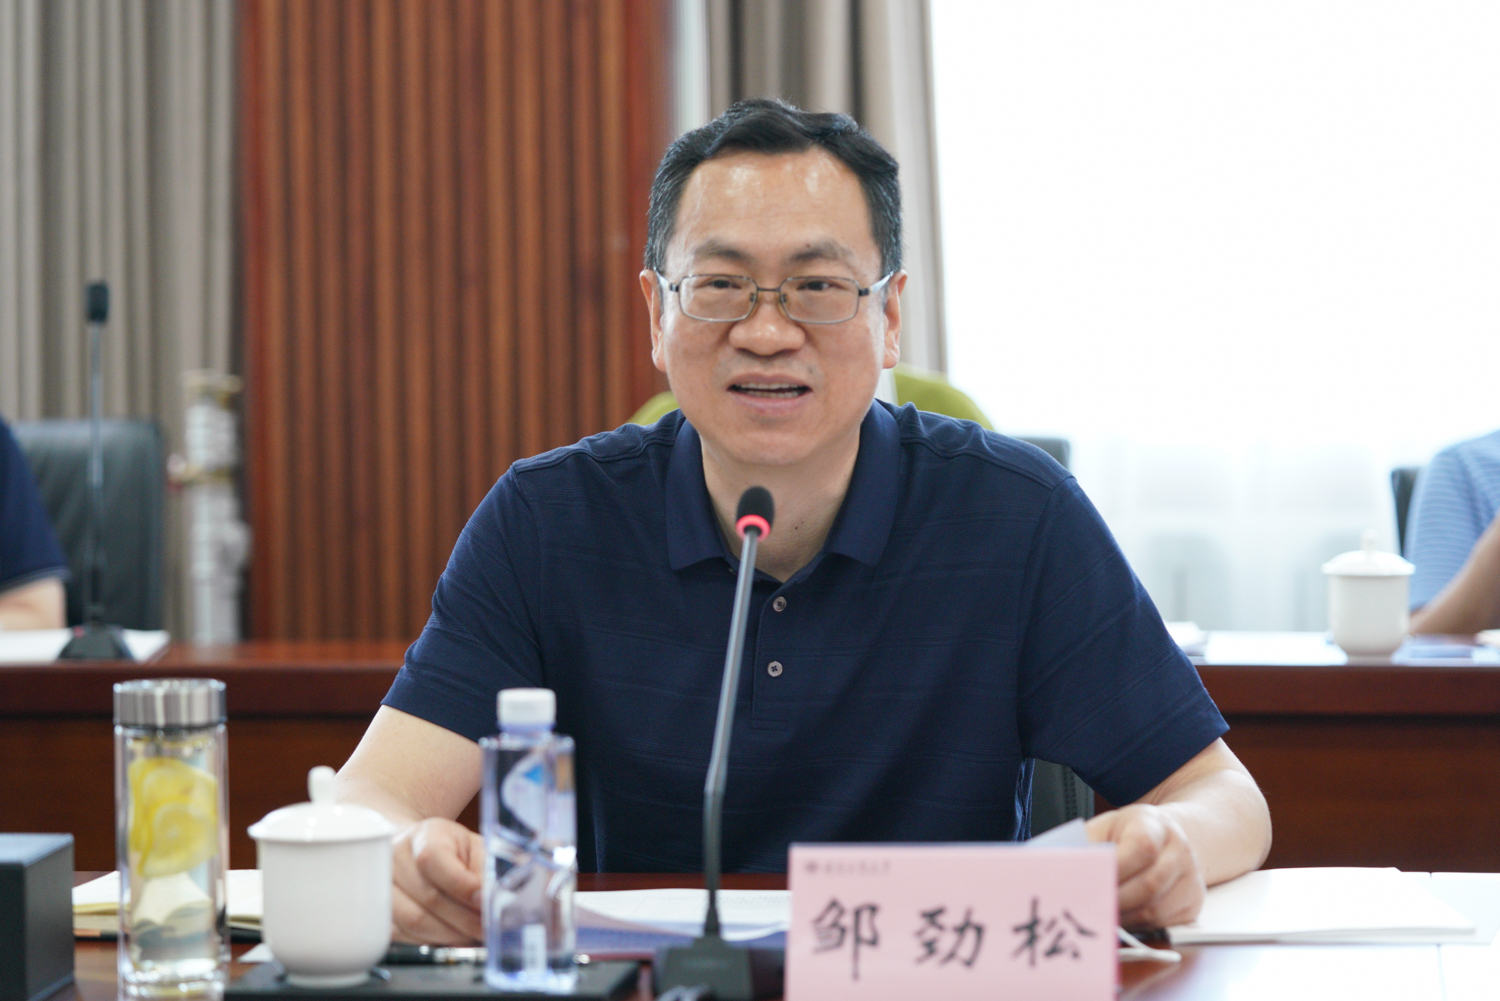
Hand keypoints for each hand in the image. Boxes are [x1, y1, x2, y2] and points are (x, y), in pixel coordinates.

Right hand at [391, 817, 484, 943]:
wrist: (416, 851)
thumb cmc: (452, 851)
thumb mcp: (475, 848)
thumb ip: (485, 869)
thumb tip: (493, 898)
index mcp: (424, 834)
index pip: (433, 858)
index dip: (462, 885)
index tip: (486, 902)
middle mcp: (395, 856)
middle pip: (428, 896)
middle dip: (464, 919)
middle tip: (487, 929)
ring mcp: (380, 884)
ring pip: (414, 921)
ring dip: (449, 935)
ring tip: (472, 936)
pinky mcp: (377, 911)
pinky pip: (403, 935)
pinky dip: (432, 941)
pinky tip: (451, 938)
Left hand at [1086, 804, 1204, 928]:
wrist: (1165, 837)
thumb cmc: (1127, 834)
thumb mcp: (1104, 828)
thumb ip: (1087, 847)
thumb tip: (1063, 871)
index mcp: (1155, 824)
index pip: (1142, 847)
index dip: (1116, 869)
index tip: (1090, 883)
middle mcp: (1179, 849)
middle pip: (1150, 884)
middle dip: (1115, 900)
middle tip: (1089, 908)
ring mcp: (1191, 876)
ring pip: (1156, 909)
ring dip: (1124, 917)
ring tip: (1100, 915)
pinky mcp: (1193, 901)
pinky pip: (1164, 923)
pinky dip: (1138, 926)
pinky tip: (1122, 918)